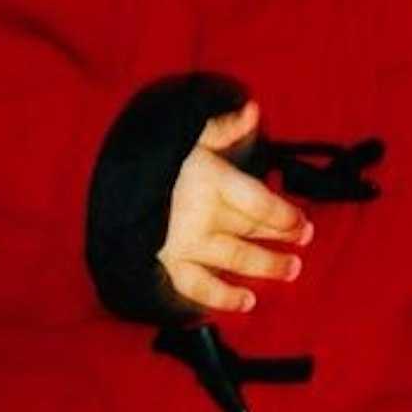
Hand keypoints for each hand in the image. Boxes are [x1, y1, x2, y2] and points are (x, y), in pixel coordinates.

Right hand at [158, 100, 313, 313]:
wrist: (107, 190)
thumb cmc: (157, 160)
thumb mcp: (190, 135)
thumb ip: (224, 127)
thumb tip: (253, 110)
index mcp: (212, 180)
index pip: (261, 203)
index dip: (287, 215)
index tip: (304, 222)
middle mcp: (202, 214)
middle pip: (252, 229)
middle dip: (282, 237)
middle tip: (304, 242)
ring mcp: (185, 243)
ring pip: (235, 259)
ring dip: (266, 266)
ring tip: (291, 270)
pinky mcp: (168, 265)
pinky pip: (200, 288)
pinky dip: (223, 298)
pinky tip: (246, 301)